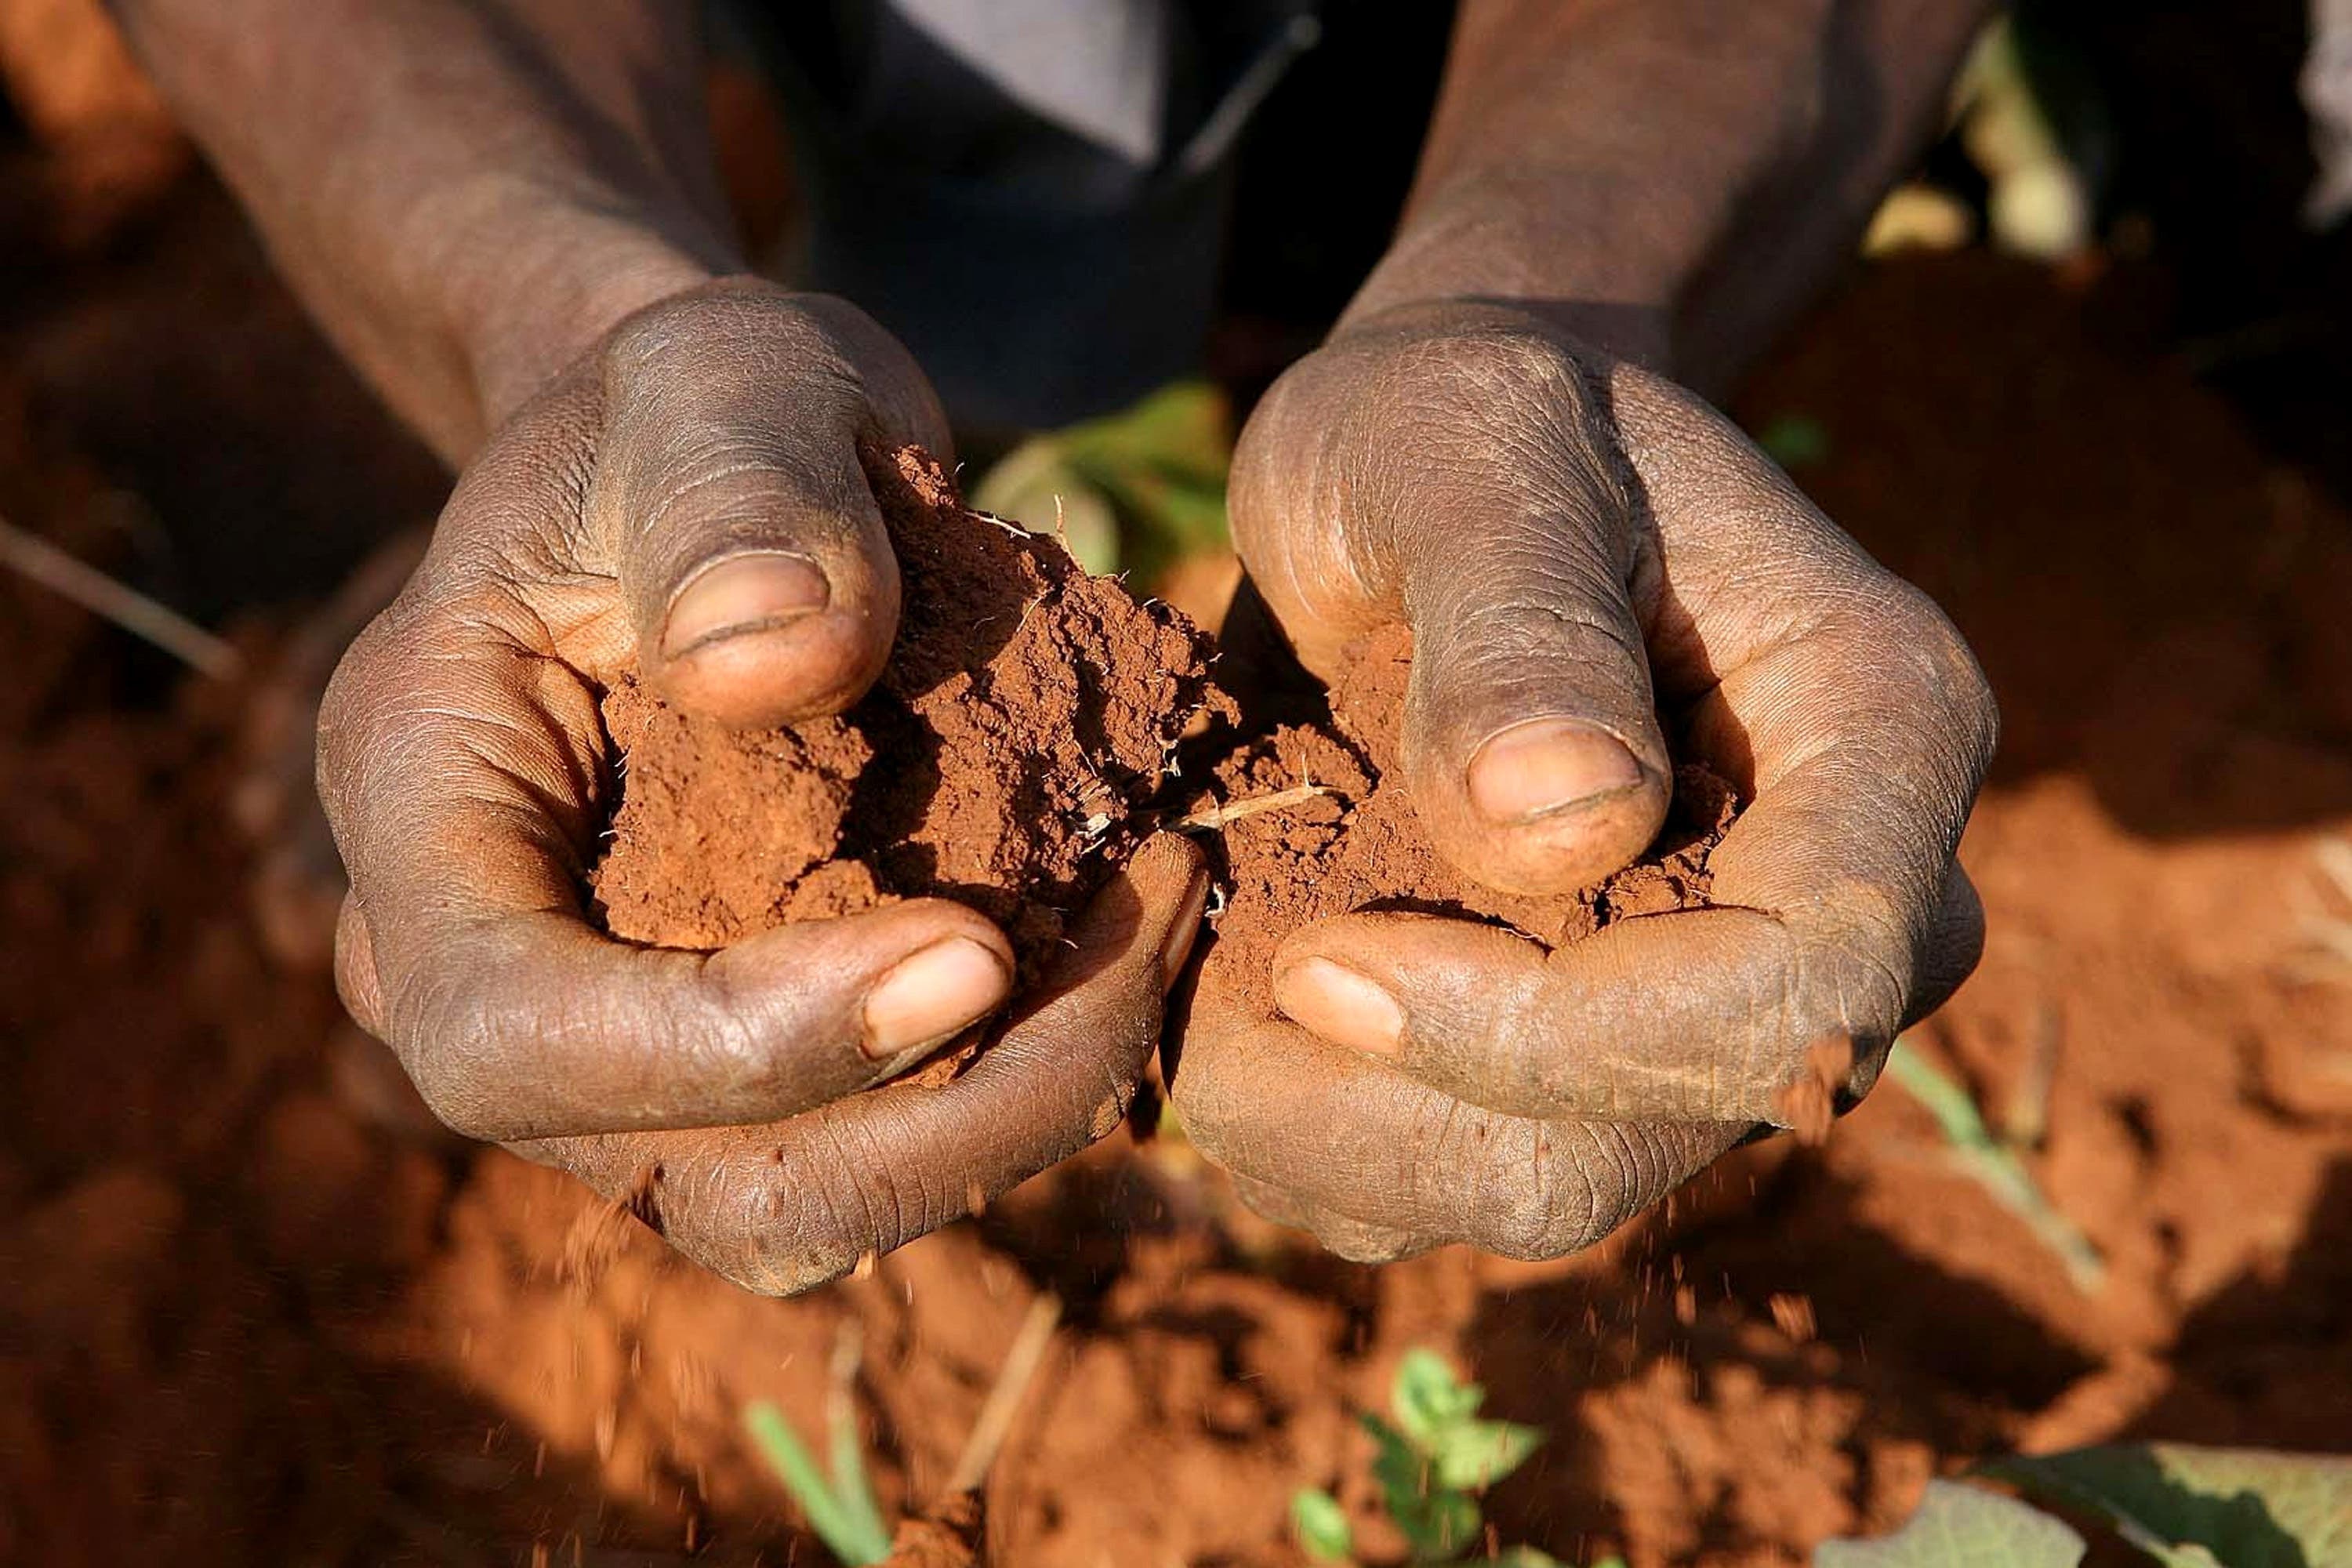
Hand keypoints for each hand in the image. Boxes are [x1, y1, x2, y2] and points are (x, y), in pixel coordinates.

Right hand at [321, 277, 1206, 1291]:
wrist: (726, 473)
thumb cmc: (703, 410)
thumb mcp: (718, 378)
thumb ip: (735, 492)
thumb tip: (776, 663)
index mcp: (421, 808)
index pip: (515, 1033)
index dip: (739, 1042)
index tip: (975, 947)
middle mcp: (486, 975)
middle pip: (695, 1176)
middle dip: (949, 1103)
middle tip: (1156, 914)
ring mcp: (619, 1049)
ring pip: (811, 1204)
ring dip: (1017, 1105)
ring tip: (1165, 914)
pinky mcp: (748, 1064)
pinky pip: (883, 1148)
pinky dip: (1024, 1081)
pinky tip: (1132, 939)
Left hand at [1170, 300, 1993, 1260]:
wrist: (1442, 473)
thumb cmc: (1461, 421)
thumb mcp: (1468, 450)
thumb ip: (1521, 616)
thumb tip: (1567, 825)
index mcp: (1881, 733)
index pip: (1800, 978)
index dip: (1562, 1026)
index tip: (1323, 957)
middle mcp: (1847, 902)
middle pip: (1665, 1124)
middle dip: (1408, 1104)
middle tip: (1217, 982)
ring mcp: (1725, 995)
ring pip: (1550, 1186)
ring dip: (1337, 1135)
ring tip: (1202, 985)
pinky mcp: (1608, 1054)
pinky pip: (1466, 1176)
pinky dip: (1324, 1137)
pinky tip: (1236, 1011)